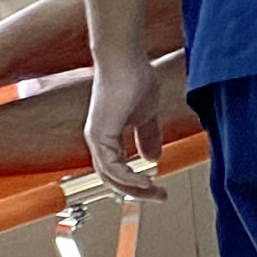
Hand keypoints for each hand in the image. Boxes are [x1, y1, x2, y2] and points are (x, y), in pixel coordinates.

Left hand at [83, 54, 171, 198]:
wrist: (125, 59)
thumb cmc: (135, 78)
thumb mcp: (147, 115)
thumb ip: (148, 137)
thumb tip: (152, 158)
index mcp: (107, 138)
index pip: (119, 171)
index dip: (138, 184)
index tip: (159, 189)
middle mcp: (97, 141)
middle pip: (113, 180)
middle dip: (137, 192)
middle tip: (160, 197)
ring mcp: (96, 138)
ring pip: (110, 177)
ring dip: (134, 189)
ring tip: (155, 191)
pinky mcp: (100, 134)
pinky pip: (112, 167)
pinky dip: (129, 178)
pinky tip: (146, 181)